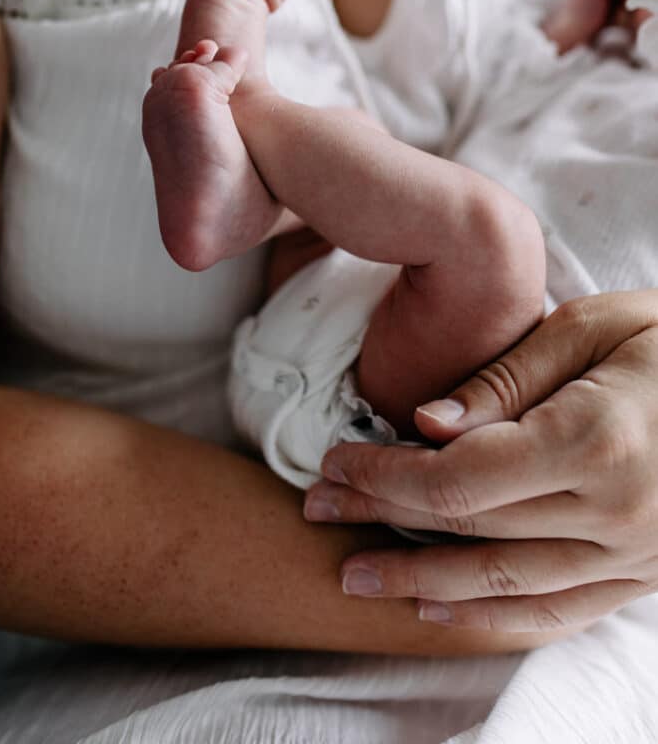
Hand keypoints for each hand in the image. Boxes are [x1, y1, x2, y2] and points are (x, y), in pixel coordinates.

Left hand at [304, 291, 657, 631]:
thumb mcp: (593, 327)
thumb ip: (507, 378)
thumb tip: (426, 424)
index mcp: (596, 442)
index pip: (457, 480)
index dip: (383, 477)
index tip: (333, 463)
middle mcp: (616, 513)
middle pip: (468, 531)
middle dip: (382, 521)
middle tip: (316, 511)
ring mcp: (635, 556)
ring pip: (506, 585)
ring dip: (420, 584)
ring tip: (355, 577)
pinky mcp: (643, 574)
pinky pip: (558, 611)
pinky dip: (491, 616)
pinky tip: (438, 612)